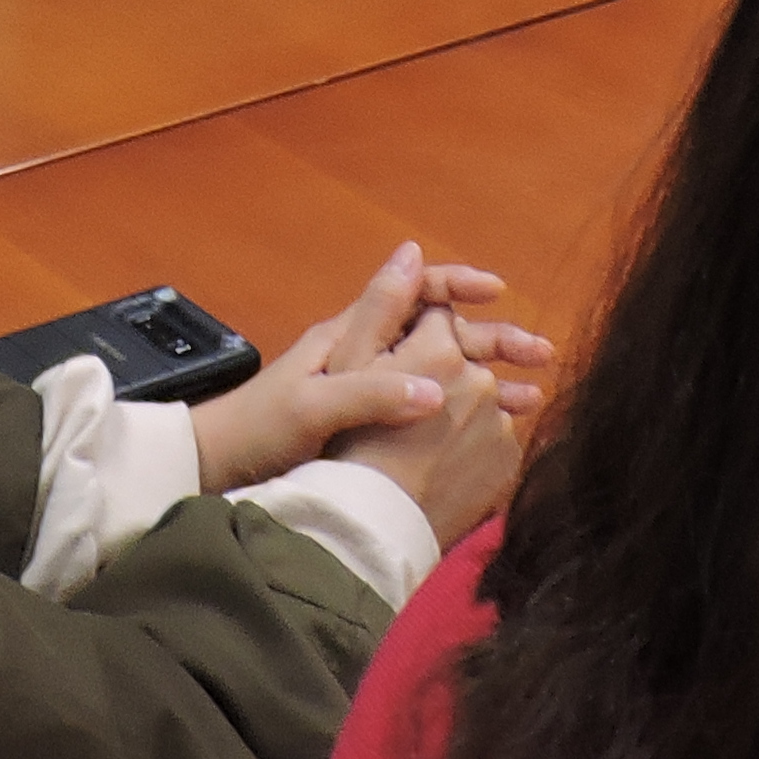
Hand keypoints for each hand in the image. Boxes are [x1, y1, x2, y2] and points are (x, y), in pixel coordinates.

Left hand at [192, 240, 553, 494]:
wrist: (217, 472)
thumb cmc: (259, 432)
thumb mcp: (312, 408)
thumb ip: (371, 390)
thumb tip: (438, 382)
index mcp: (352, 336)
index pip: (414, 291)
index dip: (456, 285)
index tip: (498, 293)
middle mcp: (368, 357)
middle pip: (442, 334)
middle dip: (494, 339)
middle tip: (541, 356)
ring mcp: (371, 394)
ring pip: (444, 375)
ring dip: (490, 382)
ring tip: (536, 400)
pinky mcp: (372, 434)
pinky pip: (432, 414)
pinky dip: (468, 419)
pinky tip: (495, 439)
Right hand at [329, 318, 545, 545]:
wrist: (373, 522)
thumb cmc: (349, 438)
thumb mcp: (349, 364)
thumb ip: (382, 303)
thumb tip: (412, 248)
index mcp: (439, 347)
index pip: (439, 319)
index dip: (421, 333)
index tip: (412, 352)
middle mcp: (478, 378)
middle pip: (470, 359)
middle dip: (458, 368)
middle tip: (449, 393)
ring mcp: (498, 422)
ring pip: (487, 402)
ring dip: (478, 408)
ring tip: (455, 431)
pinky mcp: (507, 461)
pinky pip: (497, 441)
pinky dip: (482, 444)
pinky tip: (457, 462)